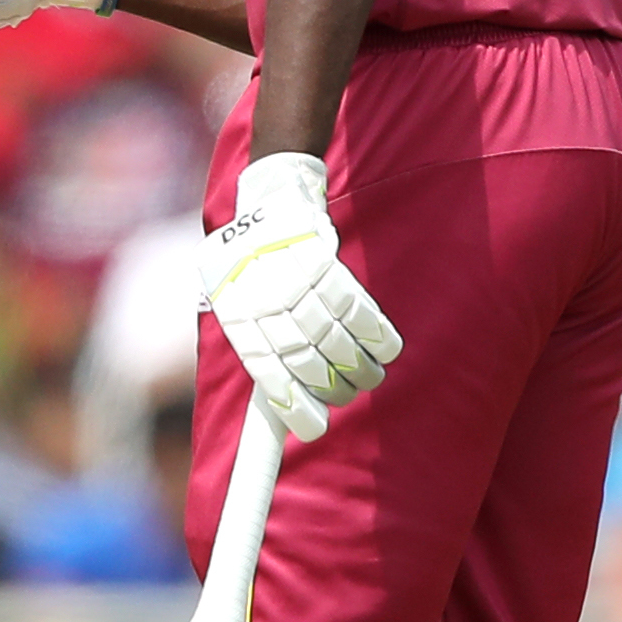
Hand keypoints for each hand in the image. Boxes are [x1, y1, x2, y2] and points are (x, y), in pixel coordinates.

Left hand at [197, 153, 401, 440]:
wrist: (269, 194)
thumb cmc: (252, 257)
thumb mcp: (235, 296)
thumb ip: (257, 338)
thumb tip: (281, 396)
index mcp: (238, 315)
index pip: (268, 374)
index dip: (294, 407)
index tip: (314, 428)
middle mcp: (265, 301)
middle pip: (307, 362)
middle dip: (333, 389)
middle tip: (346, 395)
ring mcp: (295, 281)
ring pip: (336, 341)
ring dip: (360, 368)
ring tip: (370, 377)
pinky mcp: (325, 262)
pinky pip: (357, 309)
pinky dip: (376, 334)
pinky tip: (386, 348)